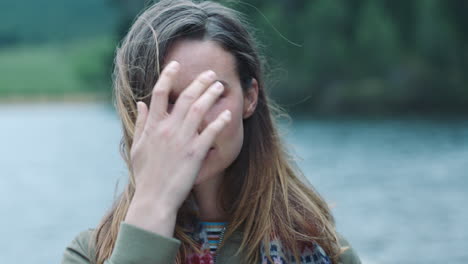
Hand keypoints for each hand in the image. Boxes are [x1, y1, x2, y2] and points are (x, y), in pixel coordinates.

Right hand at [124, 61, 230, 235]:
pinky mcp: (196, 152)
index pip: (160, 93)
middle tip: (211, 73)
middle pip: (186, 97)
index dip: (168, 75)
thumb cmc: (145, 175)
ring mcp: (183, 140)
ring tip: (220, 86)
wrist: (154, 198)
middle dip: (200, 81)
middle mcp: (168, 129)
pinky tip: (228, 113)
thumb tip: (141, 103)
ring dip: (212, 95)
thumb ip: (141, 124)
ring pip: (200, 109)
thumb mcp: (137, 147)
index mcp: (153, 126)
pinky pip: (211, 132)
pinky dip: (220, 121)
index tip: (176, 65)